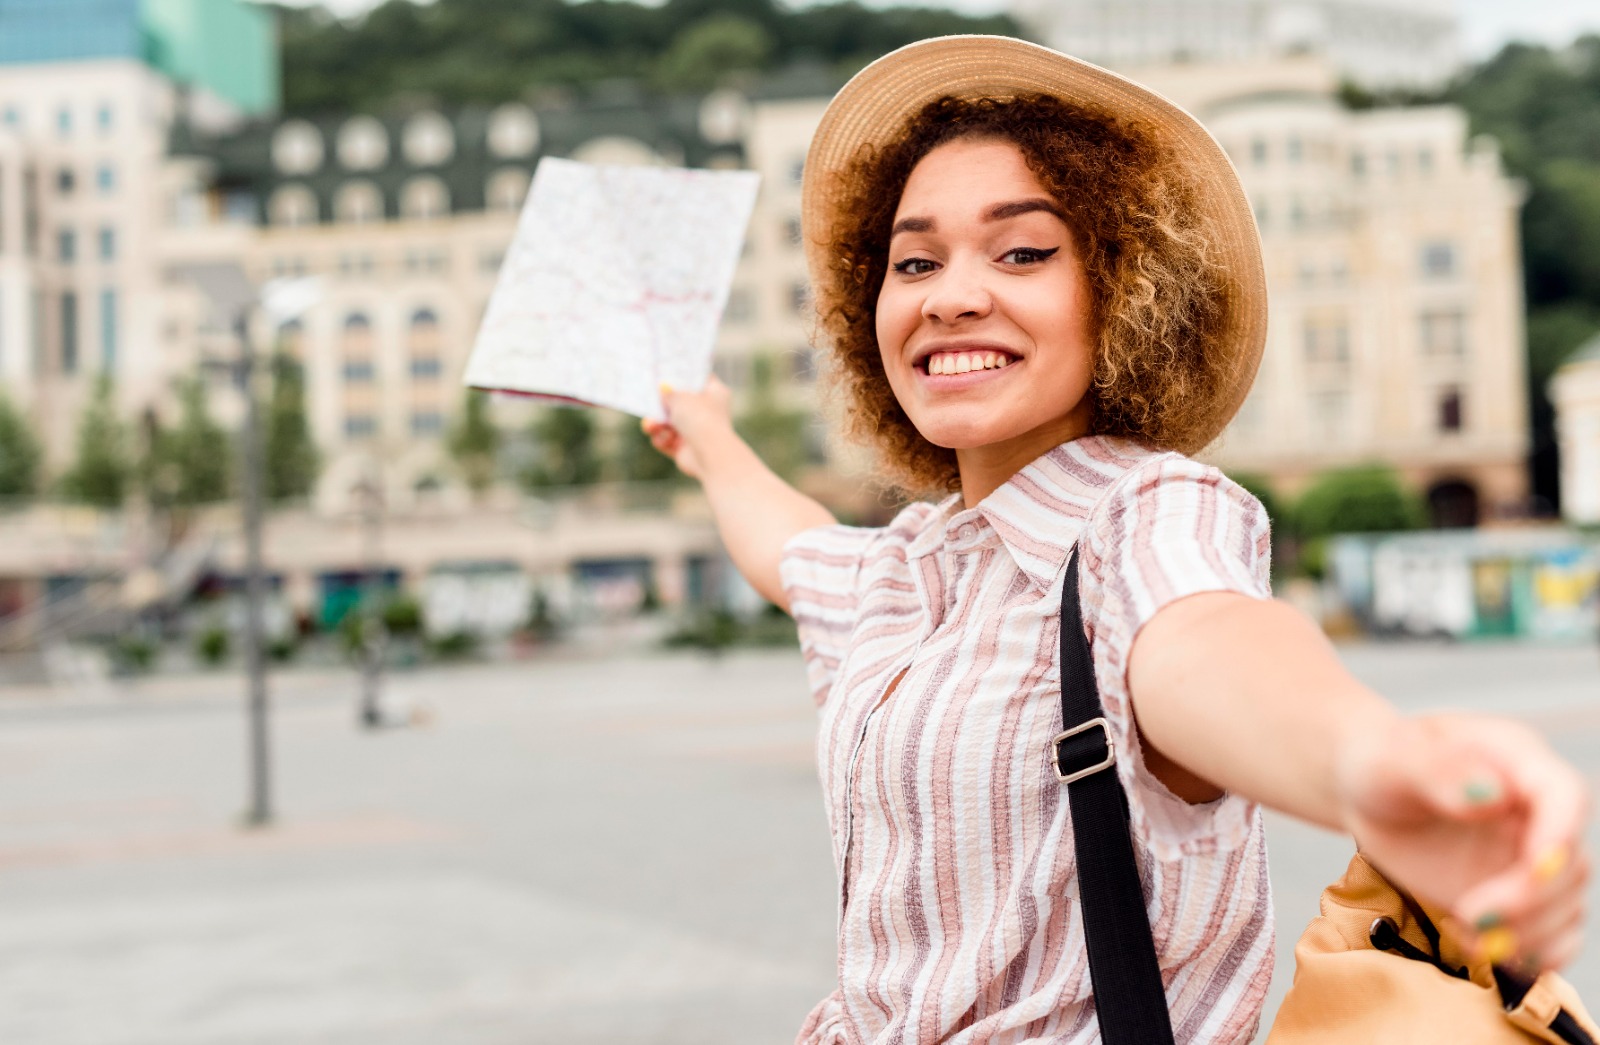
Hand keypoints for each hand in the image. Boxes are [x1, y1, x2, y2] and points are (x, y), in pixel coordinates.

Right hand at [640, 376, 734, 480]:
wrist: (710, 454)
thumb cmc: (699, 418)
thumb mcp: (680, 397)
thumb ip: (668, 392)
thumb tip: (662, 390)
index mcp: (714, 393)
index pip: (697, 378)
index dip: (681, 374)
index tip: (663, 370)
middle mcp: (707, 411)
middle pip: (679, 402)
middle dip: (661, 404)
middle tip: (647, 399)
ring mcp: (696, 431)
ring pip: (668, 423)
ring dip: (656, 424)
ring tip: (651, 425)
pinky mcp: (686, 449)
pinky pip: (666, 440)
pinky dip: (662, 439)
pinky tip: (665, 439)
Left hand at [1336, 713, 1590, 970]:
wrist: (1365, 792)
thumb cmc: (1379, 764)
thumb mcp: (1393, 761)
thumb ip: (1437, 772)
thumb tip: (1490, 793)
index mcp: (1517, 759)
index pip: (1564, 796)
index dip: (1557, 839)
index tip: (1528, 872)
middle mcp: (1537, 810)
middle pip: (1570, 863)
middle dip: (1530, 900)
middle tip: (1468, 914)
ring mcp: (1529, 855)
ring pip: (1567, 904)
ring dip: (1530, 933)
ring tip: (1466, 936)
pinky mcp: (1517, 894)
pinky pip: (1552, 933)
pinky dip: (1529, 954)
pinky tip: (1477, 947)